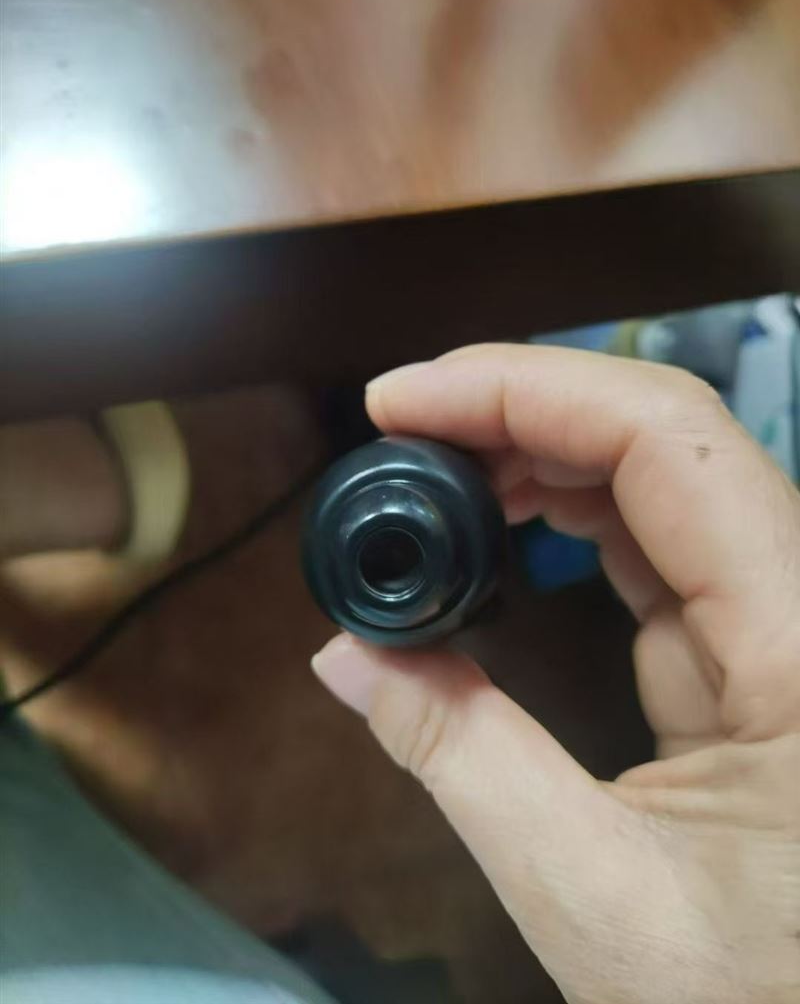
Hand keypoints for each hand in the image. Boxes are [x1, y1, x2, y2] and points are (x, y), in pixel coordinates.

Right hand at [312, 344, 799, 1003]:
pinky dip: (568, 510)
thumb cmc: (760, 1001)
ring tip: (433, 465)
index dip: (524, 390)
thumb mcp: (596, 897)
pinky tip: (502, 515)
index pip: (666, 440)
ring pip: (662, 476)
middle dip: (520, 408)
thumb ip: (461, 758)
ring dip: (540, 450)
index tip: (401, 401)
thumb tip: (344, 656)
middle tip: (399, 426)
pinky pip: (658, 539)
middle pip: (665, 435)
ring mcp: (787, 617)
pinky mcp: (757, 646)